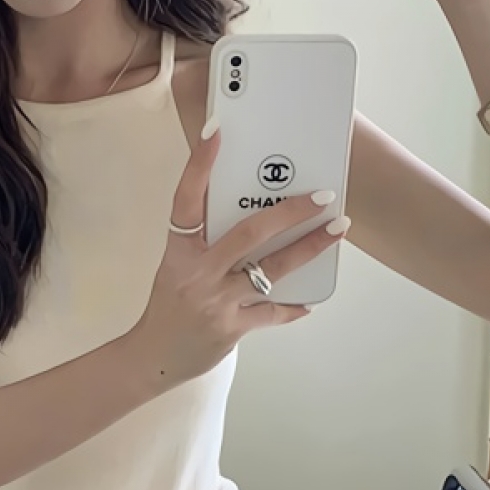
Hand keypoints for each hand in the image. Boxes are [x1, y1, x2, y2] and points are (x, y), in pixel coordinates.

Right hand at [131, 130, 346, 387]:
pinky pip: (271, 313)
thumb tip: (252, 213)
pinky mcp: (231, 328)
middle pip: (249, 233)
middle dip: (290, 211)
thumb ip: (206, 243)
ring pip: (271, 270)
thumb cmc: (168, 307)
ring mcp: (215, 302)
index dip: (199, 165)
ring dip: (310, 248)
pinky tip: (310, 300)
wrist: (151, 358)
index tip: (215, 130)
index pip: (186, 201)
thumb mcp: (177, 268)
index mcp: (178, 253)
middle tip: (322, 194)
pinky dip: (292, 307)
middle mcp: (197, 274)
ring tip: (337, 229)